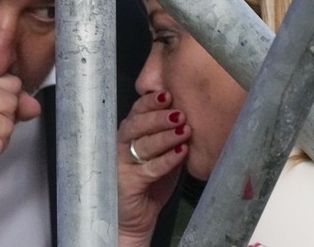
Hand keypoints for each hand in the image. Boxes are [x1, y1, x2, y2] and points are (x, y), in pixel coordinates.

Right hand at [118, 91, 190, 245]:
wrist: (135, 218)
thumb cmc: (150, 182)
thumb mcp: (161, 154)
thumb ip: (169, 136)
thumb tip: (190, 115)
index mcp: (130, 133)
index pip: (137, 111)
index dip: (150, 102)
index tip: (168, 95)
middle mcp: (122, 145)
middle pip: (136, 124)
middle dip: (158, 117)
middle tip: (179, 113)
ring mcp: (122, 163)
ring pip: (143, 144)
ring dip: (165, 136)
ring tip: (184, 130)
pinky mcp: (128, 182)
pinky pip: (149, 168)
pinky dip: (167, 159)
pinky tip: (181, 152)